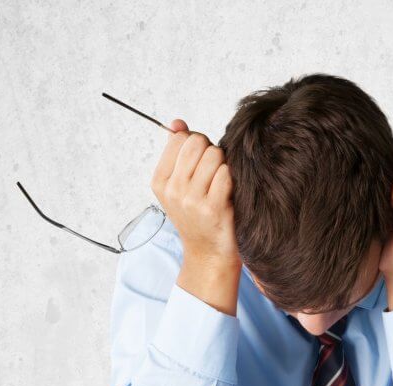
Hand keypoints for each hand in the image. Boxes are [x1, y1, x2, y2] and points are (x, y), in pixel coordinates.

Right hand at [151, 119, 240, 314]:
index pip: (179, 138)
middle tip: (214, 172)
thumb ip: (178, 152)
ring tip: (221, 184)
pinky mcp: (213, 208)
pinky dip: (232, 180)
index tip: (200, 161)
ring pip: (214, 155)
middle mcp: (173, 190)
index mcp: (160, 181)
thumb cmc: (198, 216)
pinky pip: (226, 174)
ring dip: (223, 165)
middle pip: (197, 143)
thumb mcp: (179, 186)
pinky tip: (229, 194)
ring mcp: (192, 200)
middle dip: (211, 151)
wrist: (209, 255)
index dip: (196, 143)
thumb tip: (177, 123)